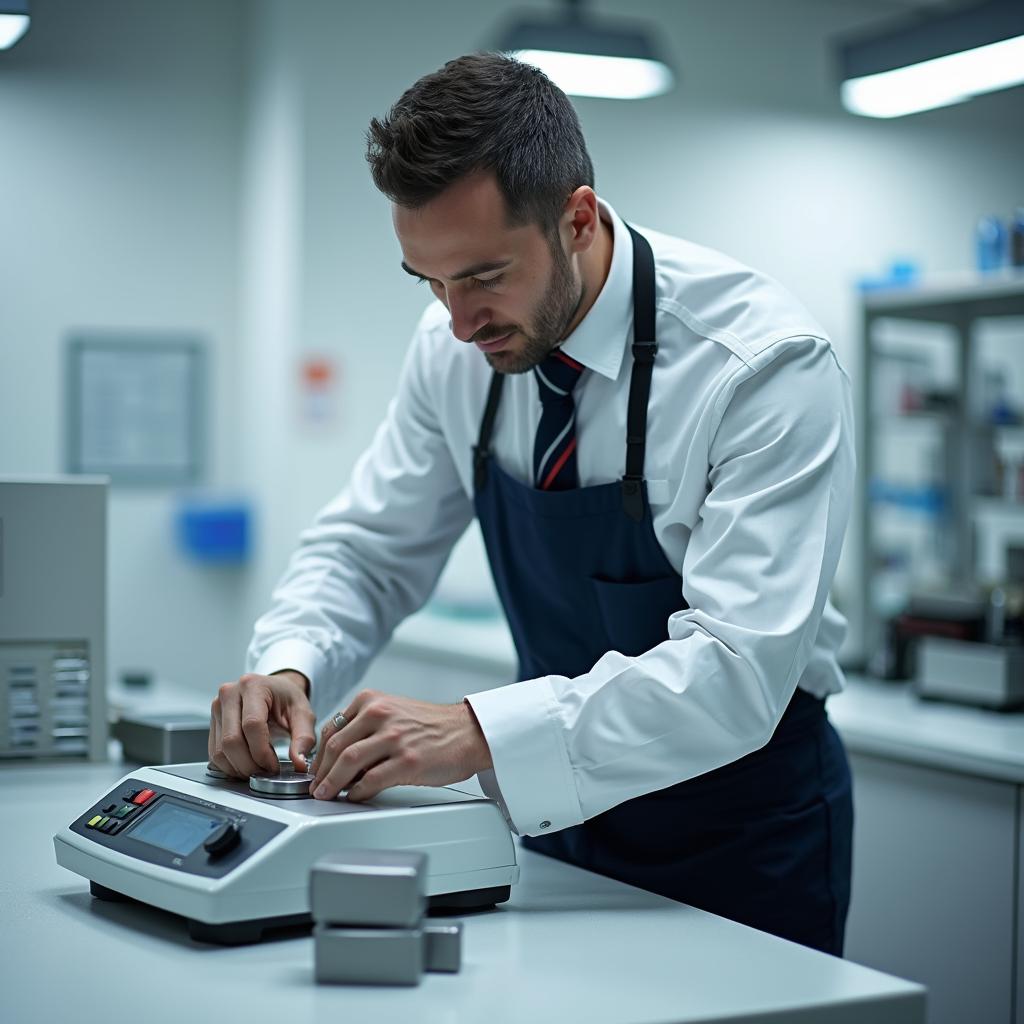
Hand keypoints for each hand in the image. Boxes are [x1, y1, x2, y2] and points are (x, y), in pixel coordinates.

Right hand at [209, 670, 315, 777]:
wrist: (274, 690)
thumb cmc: (287, 698)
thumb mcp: (303, 713)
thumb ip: (304, 737)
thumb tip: (299, 762)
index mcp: (253, 686)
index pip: (251, 725)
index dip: (262, 752)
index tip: (274, 766)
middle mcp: (229, 694)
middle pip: (232, 740)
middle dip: (250, 765)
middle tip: (266, 772)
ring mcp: (217, 708)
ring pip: (220, 750)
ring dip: (239, 768)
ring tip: (258, 769)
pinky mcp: (212, 722)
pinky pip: (214, 753)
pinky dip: (229, 766)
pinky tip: (246, 765)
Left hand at [310, 690, 492, 801]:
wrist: (468, 731)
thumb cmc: (432, 726)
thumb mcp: (393, 711)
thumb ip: (365, 725)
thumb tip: (337, 754)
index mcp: (373, 701)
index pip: (332, 729)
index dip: (318, 755)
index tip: (315, 769)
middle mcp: (381, 715)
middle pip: (335, 746)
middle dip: (320, 772)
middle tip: (316, 787)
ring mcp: (395, 738)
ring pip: (348, 762)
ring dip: (332, 783)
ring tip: (327, 794)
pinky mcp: (408, 761)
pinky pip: (371, 780)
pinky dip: (357, 791)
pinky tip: (355, 796)